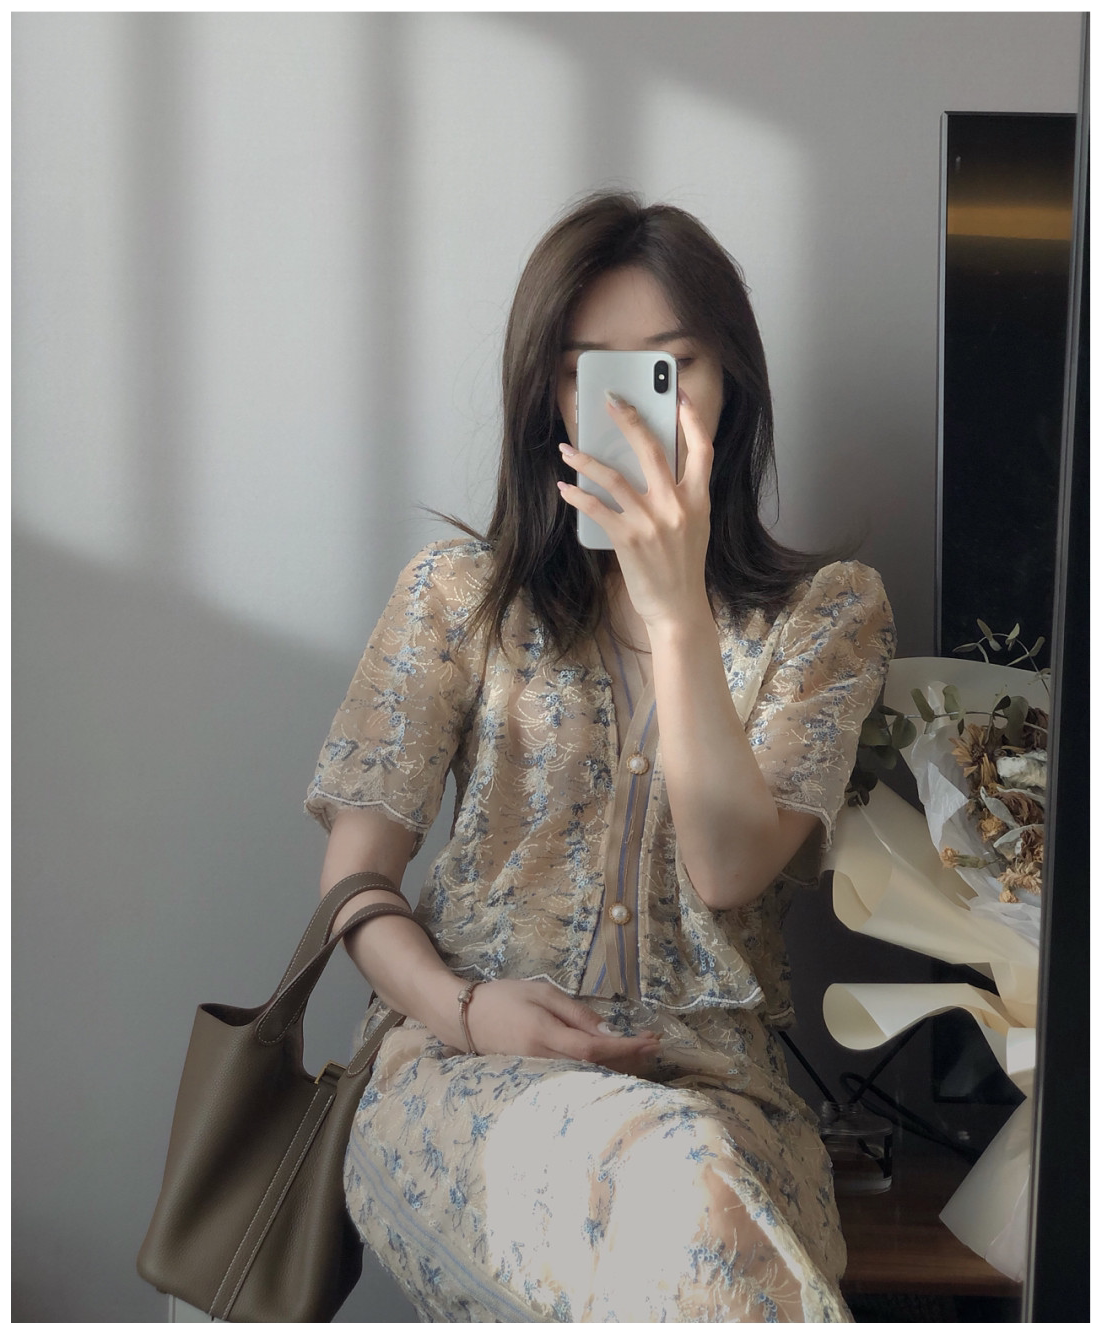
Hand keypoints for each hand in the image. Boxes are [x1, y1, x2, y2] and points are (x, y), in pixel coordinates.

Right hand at [460, 978, 660, 1076]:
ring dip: (617, 1068)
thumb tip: (610, 1033)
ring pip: (587, 1076)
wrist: (463, 1018)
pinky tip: (613, 1066)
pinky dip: (598, 1072)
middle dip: (629, 1059)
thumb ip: (577, 1014)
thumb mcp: (542, 992)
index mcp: (544, 1035)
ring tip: (642, 1056)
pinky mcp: (535, 1078)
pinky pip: (574, 1078)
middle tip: (654, 1046)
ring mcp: (538, 1074)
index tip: (651, 1041)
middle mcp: (543, 1061)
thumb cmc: (503, 997)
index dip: (626, 1048)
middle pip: (596, 1068)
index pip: (595, 1049)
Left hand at [556, 390, 714, 627]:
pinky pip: (597, 508)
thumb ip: (681, 496)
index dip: (691, 418)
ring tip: (568, 448)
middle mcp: (677, 505)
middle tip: (611, 401)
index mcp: (699, 499)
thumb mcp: (694, 526)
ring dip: (586, 459)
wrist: (677, 607)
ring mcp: (652, 522)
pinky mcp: (629, 539)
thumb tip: (651, 467)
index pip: (702, 449)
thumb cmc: (682, 567)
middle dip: (629, 420)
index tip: (678, 394)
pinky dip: (577, 495)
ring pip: (614, 476)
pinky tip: (565, 487)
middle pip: (652, 449)